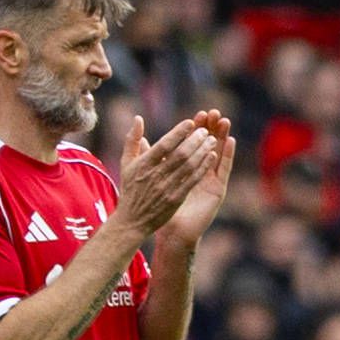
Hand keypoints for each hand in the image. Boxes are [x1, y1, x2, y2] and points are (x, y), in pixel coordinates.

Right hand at [114, 107, 231, 241]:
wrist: (132, 221)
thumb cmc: (130, 189)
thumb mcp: (126, 163)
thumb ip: (132, 140)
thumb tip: (138, 118)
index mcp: (143, 165)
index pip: (164, 145)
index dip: (178, 132)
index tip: (190, 122)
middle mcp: (155, 176)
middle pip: (180, 154)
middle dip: (195, 140)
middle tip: (206, 130)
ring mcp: (167, 188)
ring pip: (189, 166)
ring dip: (203, 152)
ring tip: (212, 140)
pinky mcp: (176, 199)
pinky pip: (192, 180)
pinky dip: (203, 167)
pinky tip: (211, 157)